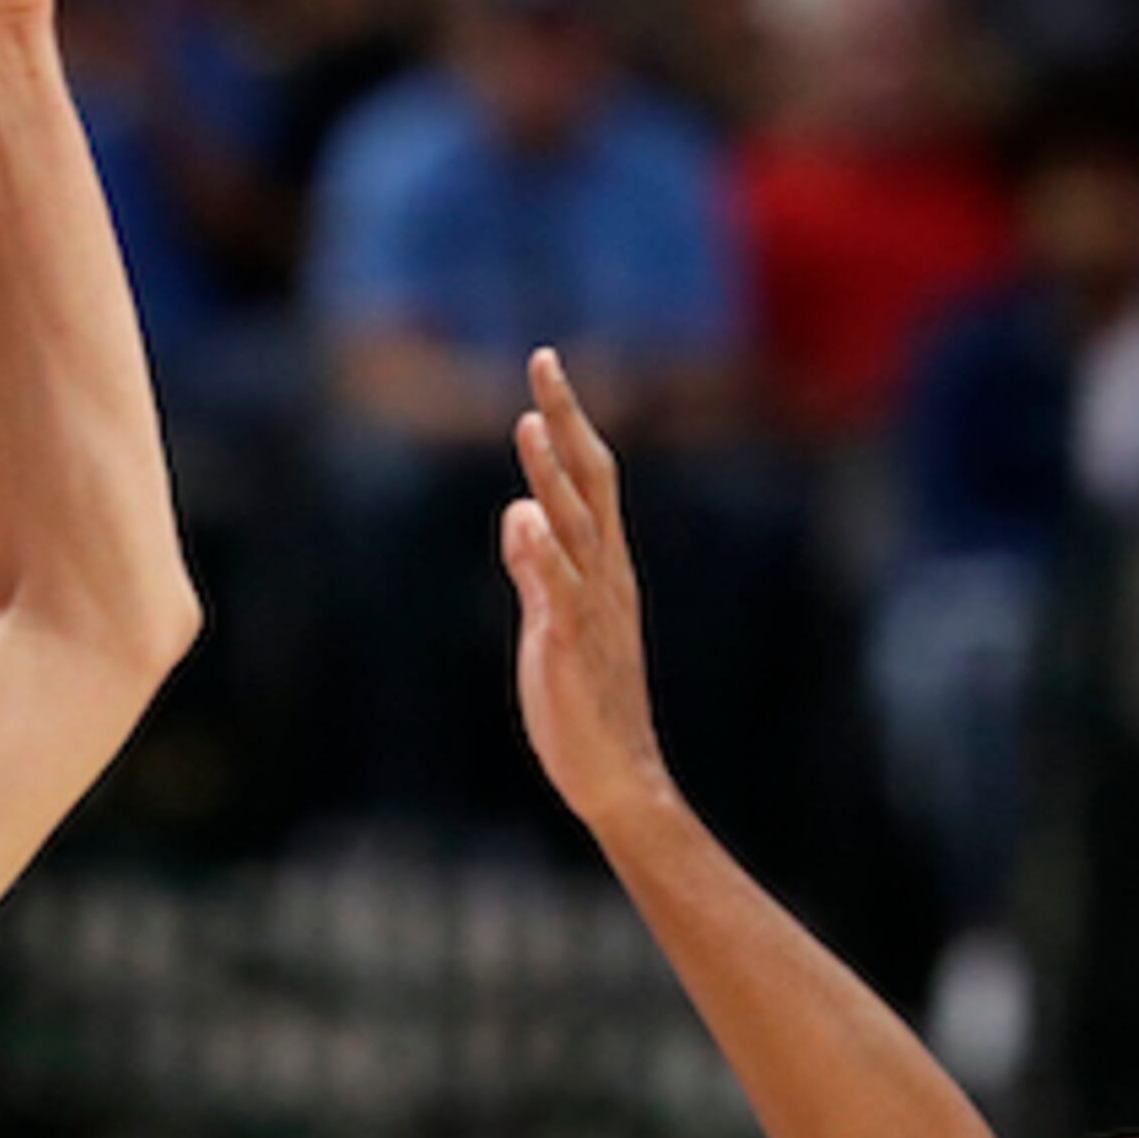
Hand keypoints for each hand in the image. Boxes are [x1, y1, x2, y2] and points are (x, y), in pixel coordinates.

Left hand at [503, 349, 675, 834]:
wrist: (618, 776)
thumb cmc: (586, 699)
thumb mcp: (553, 619)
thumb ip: (535, 567)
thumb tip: (520, 514)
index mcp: (605, 567)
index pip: (592, 477)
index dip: (568, 421)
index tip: (546, 368)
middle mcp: (604, 576)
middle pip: (589, 482)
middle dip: (566, 420)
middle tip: (544, 361)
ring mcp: (588, 609)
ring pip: (574, 528)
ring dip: (552, 476)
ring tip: (529, 424)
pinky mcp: (567, 647)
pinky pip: (556, 594)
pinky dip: (541, 556)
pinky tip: (525, 521)